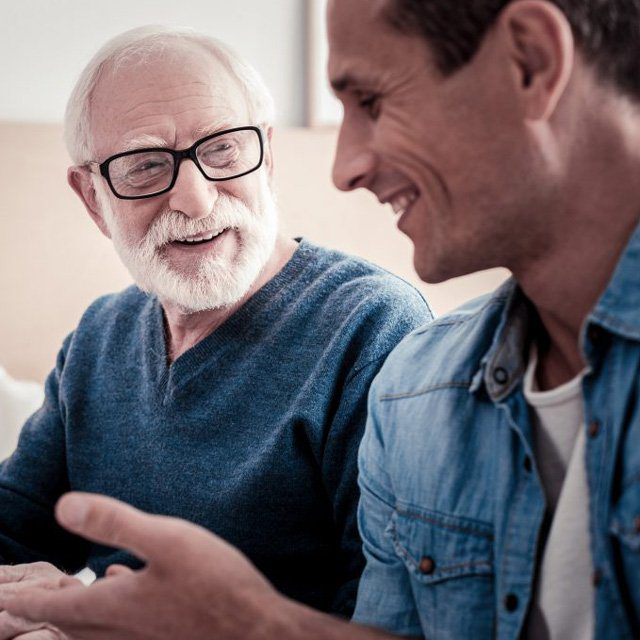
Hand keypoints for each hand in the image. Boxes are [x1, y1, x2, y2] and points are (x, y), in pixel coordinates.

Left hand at [0, 493, 284, 639]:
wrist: (257, 631)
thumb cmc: (216, 585)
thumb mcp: (167, 540)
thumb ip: (115, 523)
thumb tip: (63, 506)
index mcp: (115, 604)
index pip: (51, 604)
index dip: (19, 598)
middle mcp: (121, 629)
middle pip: (62, 624)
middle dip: (32, 611)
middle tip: (12, 602)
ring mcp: (143, 637)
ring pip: (87, 630)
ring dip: (64, 614)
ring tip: (55, 597)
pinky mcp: (162, 635)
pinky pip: (114, 629)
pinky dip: (100, 613)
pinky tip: (117, 586)